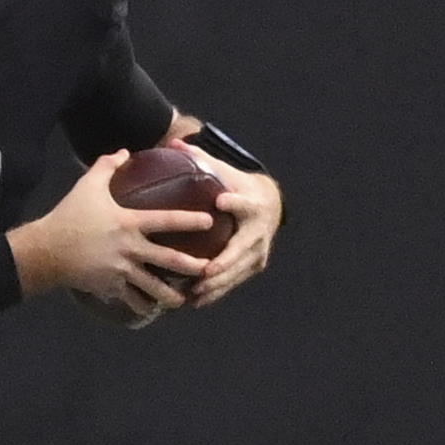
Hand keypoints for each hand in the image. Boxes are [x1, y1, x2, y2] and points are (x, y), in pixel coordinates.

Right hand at [10, 151, 216, 312]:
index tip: (211, 221)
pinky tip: (149, 310)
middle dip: (191, 266)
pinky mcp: (109, 285)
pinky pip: (129, 299)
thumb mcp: (87, 185)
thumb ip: (107, 166)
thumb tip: (125, 151)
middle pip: (168, 260)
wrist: (46, 250)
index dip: (190, 220)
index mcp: (129, 222)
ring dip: (169, 295)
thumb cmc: (68, 215)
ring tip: (181, 301)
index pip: (167, 220)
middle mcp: (130, 248)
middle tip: (209, 270)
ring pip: (152, 286)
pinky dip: (140, 306)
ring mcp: (121, 270)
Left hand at [185, 155, 281, 306]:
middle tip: (204, 271)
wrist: (268, 203)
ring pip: (238, 270)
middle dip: (224, 262)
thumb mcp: (225, 172)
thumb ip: (201, 160)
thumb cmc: (237, 185)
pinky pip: (235, 280)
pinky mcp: (254, 265)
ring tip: (196, 292)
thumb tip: (176, 143)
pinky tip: (197, 301)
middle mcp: (259, 230)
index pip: (244, 202)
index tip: (221, 200)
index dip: (235, 202)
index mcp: (253, 204)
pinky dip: (217, 291)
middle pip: (242, 249)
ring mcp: (259, 250)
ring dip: (218, 284)